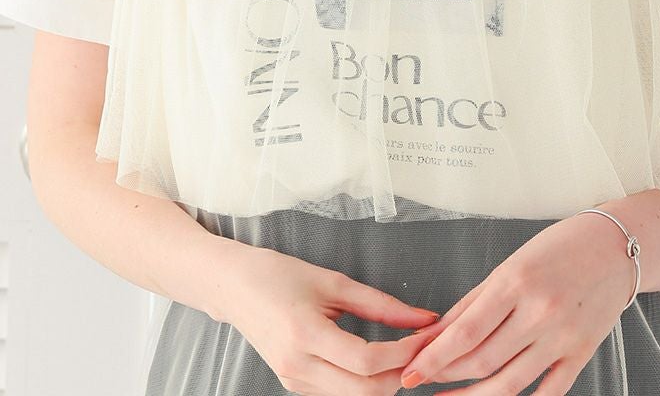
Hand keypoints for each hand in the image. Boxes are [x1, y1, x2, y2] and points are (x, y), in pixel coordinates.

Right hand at [221, 244, 443, 395]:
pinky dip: (365, 383)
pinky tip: (378, 361)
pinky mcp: (294, 385)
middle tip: (421, 348)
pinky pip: (339, 394)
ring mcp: (294, 381)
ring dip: (386, 382)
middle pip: (365, 392)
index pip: (367, 362)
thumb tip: (423, 318)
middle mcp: (297, 367)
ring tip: (404, 352)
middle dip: (401, 374)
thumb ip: (380, 303)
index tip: (425, 335)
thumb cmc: (278, 275)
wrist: (234, 288)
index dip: (403, 353)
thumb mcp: (332, 281)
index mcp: (305, 334)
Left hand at [399, 213, 636, 394]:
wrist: (613, 249)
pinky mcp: (580, 354)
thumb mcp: (508, 265)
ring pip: (510, 383)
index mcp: (515, 283)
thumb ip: (473, 301)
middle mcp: (539, 313)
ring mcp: (562, 338)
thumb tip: (439, 331)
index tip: (411, 370)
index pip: (465, 331)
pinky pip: (548, 392)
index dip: (433, 356)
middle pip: (483, 359)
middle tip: (420, 380)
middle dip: (445, 374)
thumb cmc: (558, 249)